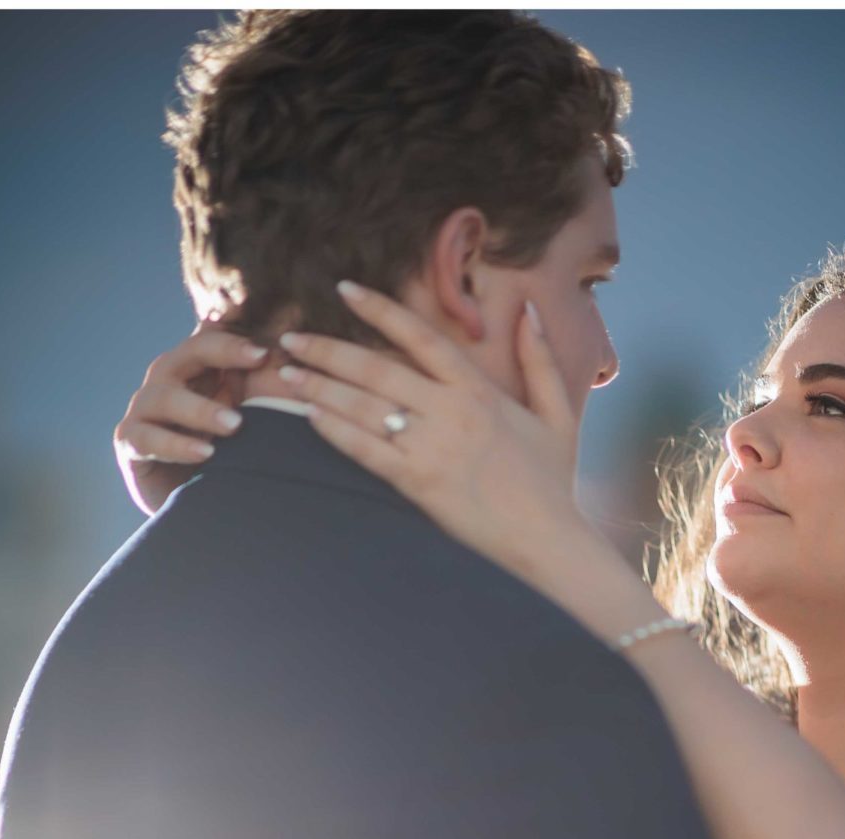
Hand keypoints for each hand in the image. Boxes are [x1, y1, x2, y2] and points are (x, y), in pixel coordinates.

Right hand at [114, 324, 268, 515]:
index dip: (240, 332)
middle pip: (189, 352)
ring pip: (166, 395)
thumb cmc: (226, 458)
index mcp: (196, 369)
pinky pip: (149, 437)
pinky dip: (178, 445)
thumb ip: (267, 385)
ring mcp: (144, 408)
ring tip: (236, 425)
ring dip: (202, 408)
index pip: (213, 337)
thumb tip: (299, 333)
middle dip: (223, 351)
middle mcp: (167, 380)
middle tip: (260, 358)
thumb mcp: (252, 420)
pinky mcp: (130, 441)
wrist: (195, 508)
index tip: (273, 334)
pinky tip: (204, 453)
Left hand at [279, 283, 590, 589]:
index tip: (343, 290)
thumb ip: (540, 361)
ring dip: (320, 387)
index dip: (379, 309)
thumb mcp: (558, 414)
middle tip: (290, 339)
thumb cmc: (553, 483)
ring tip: (286, 374)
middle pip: (376, 369)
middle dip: (327, 350)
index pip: (420, 337)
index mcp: (479, 390)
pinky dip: (336, 431)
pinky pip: (367, 450)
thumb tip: (530, 312)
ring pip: (364, 406)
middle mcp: (451, 411)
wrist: (549, 541)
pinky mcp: (419, 483)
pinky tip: (308, 416)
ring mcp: (433, 447)